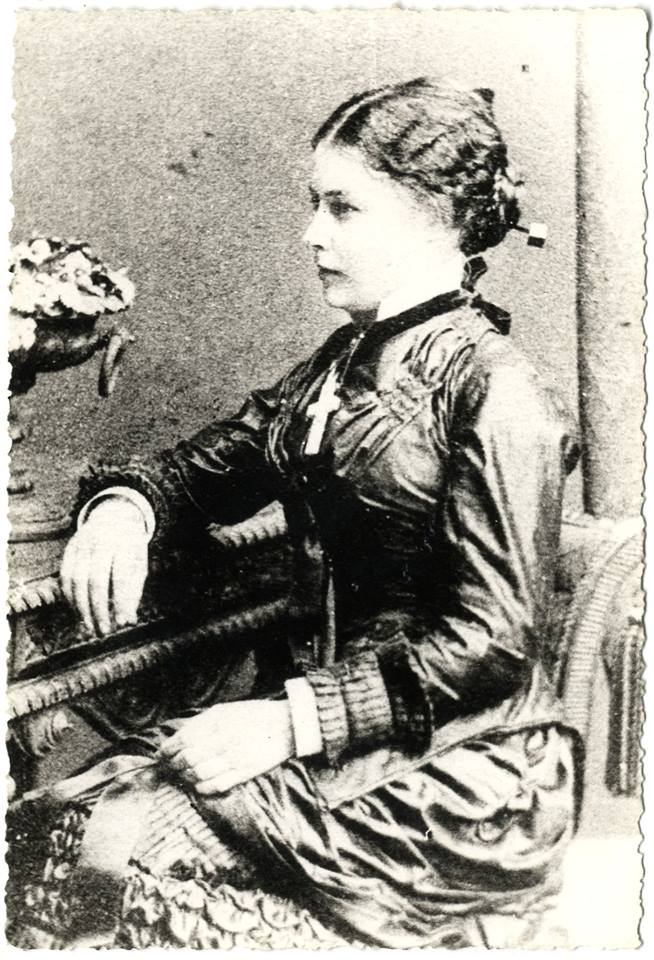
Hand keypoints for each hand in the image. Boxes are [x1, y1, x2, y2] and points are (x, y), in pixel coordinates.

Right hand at [60, 498, 148, 635]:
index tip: (122, 624)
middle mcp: (102, 542)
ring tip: (91, 628)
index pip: (122, 577)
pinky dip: (70, 599)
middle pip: (96, 580)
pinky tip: (79, 613)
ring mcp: (83, 544)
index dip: (121, 602)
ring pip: (76, 581)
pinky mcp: (70, 548)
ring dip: (82, 609)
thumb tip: (127, 621)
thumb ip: (133, 591)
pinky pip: (65, 577)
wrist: (114, 516)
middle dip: (98, 610)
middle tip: (104, 632)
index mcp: (125, 545)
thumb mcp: (140, 564)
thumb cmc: (130, 549)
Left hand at [158, 699, 294, 795]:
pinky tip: (199, 784)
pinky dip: (201, 788)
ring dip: (185, 777)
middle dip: (174, 765)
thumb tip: (179, 737)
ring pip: (198, 775)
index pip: (181, 741)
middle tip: (170, 767)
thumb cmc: (253, 714)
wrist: (286, 725)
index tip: (162, 755)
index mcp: (216, 722)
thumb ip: (202, 723)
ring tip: (183, 776)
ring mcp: (233, 759)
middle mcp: (222, 741)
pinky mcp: (243, 774)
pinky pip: (214, 786)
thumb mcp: (224, 710)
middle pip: (187, 760)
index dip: (167, 751)